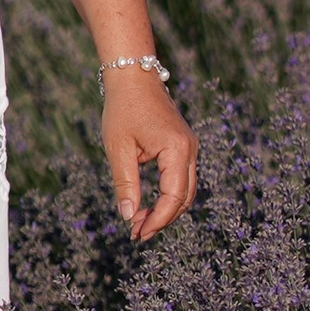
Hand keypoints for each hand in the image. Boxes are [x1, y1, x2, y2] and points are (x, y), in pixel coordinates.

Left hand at [103, 68, 195, 242]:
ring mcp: (190, 147)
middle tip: (137, 234)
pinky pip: (182, 179)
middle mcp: (190, 149)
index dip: (158, 220)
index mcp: (176, 149)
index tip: (137, 234)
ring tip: (140, 223)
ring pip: (186, 191)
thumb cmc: (123, 108)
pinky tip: (148, 206)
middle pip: (184, 198)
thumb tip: (129, 217)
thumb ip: (126, 184)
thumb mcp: (119, 149)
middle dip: (162, 219)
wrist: (134, 76)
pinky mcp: (184, 146)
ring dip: (166, 210)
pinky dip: (168, 196)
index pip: (173, 196)